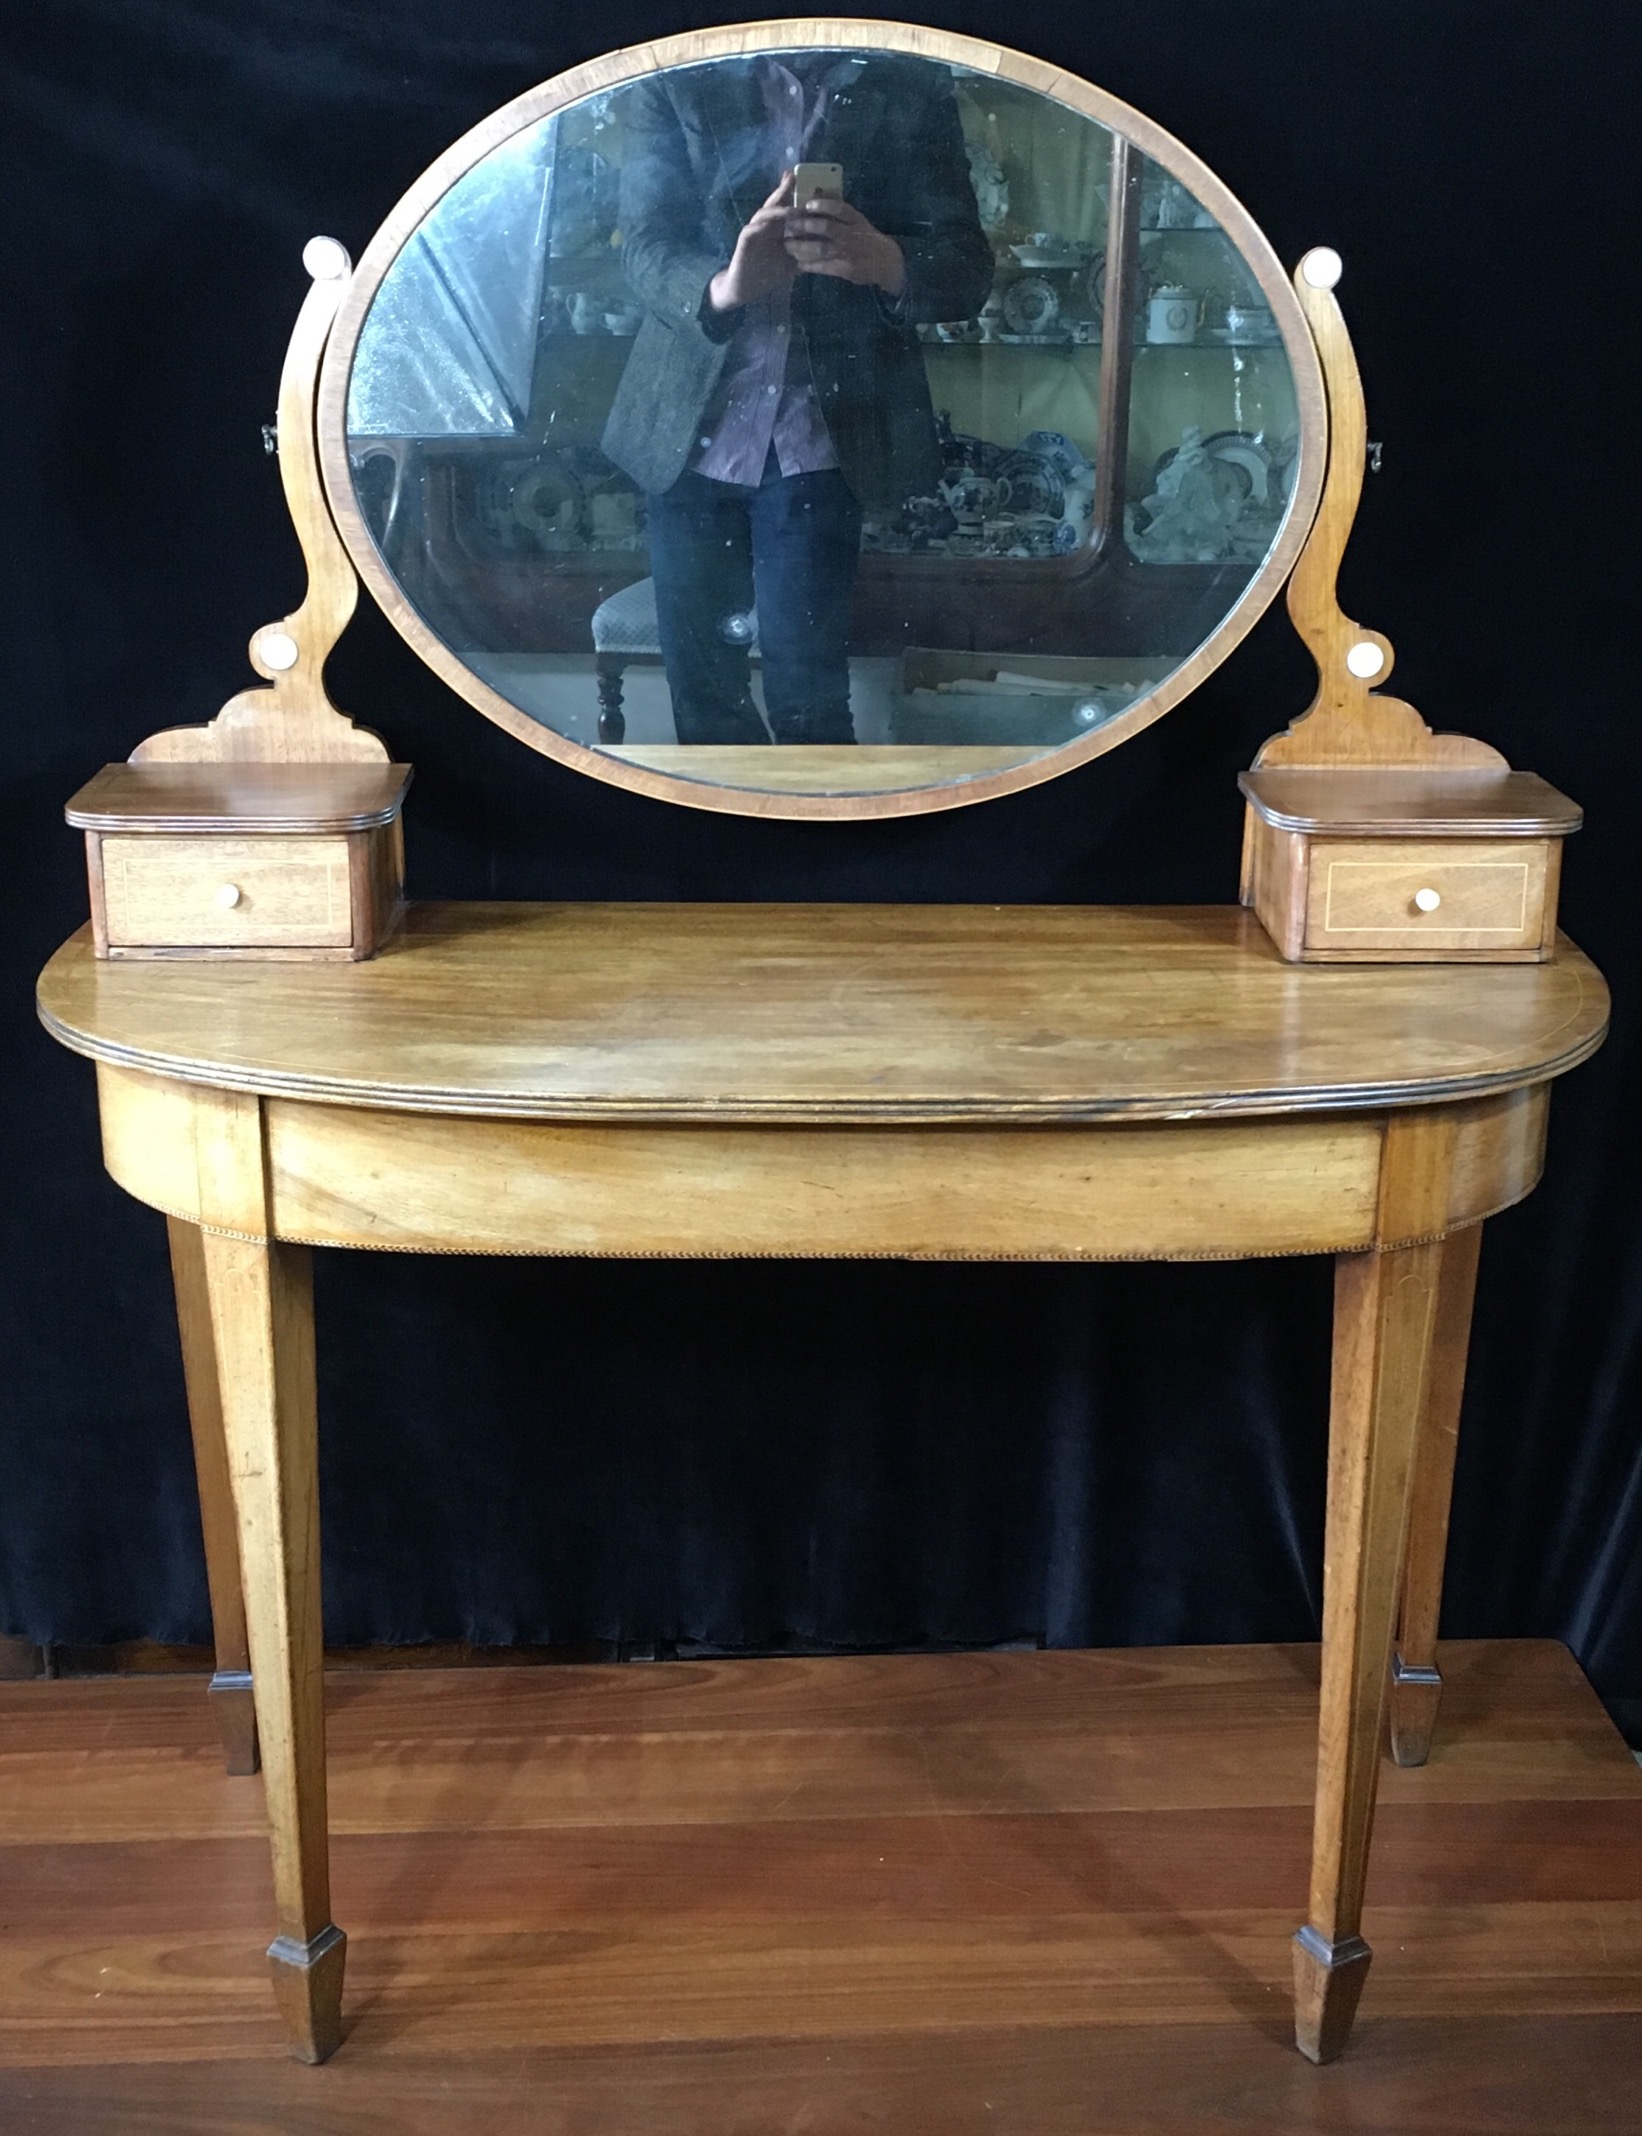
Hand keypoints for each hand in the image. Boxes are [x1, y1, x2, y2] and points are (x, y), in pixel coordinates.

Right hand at [706, 172, 796, 311]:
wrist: (746, 287)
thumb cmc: (768, 273)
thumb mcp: (792, 263)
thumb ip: (806, 254)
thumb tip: (827, 252)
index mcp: (779, 228)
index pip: (788, 207)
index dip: (796, 194)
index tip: (809, 182)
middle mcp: (767, 225)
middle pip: (776, 203)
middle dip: (784, 189)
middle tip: (794, 176)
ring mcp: (755, 230)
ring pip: (765, 213)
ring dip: (777, 210)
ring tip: (791, 209)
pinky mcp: (745, 240)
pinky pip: (751, 230)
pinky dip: (759, 226)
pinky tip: (767, 224)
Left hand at [784, 192, 905, 295]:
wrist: (886, 262)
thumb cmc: (866, 237)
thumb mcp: (858, 221)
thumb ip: (840, 210)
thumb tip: (819, 192)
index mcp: (856, 219)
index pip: (840, 208)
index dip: (823, 205)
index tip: (808, 204)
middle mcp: (852, 234)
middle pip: (827, 228)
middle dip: (805, 226)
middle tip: (789, 225)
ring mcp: (849, 252)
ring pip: (822, 248)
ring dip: (802, 247)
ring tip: (789, 245)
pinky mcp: (846, 269)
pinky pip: (824, 266)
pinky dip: (810, 265)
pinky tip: (799, 263)